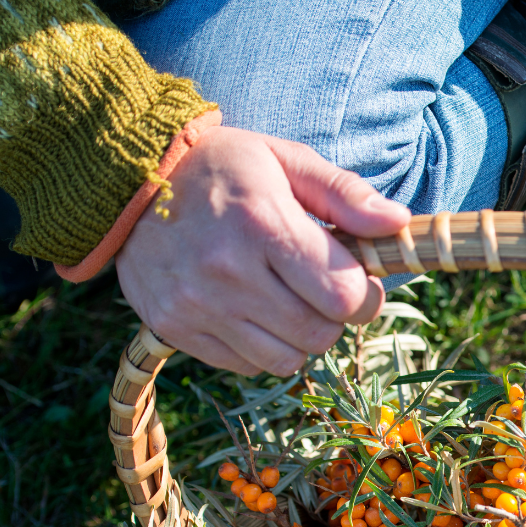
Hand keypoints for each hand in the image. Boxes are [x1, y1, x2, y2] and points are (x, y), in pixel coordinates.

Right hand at [115, 126, 410, 375]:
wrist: (125, 179)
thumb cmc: (222, 167)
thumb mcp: (285, 160)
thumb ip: (345, 194)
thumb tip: (399, 223)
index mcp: (262, 224)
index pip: (344, 296)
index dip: (364, 295)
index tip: (357, 280)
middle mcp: (227, 271)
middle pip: (320, 334)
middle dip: (333, 317)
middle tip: (319, 288)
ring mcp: (196, 305)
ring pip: (286, 360)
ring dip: (298, 337)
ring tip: (283, 299)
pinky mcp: (173, 329)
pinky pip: (246, 366)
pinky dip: (259, 347)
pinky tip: (248, 309)